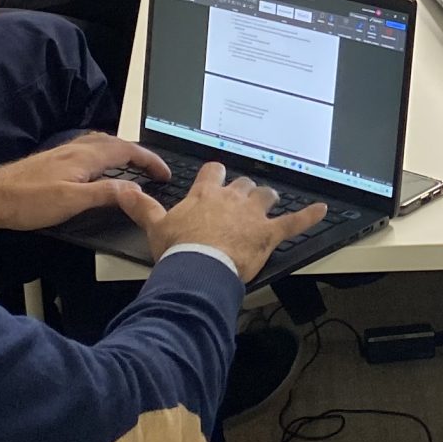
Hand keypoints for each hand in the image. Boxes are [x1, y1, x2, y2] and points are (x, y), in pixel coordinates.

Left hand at [0, 135, 169, 232]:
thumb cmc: (27, 201)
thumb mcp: (72, 202)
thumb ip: (105, 193)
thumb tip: (135, 189)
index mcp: (85, 157)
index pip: (128, 150)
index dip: (150, 160)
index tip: (165, 173)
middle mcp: (77, 148)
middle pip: (117, 143)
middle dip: (140, 154)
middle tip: (155, 170)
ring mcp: (65, 152)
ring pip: (103, 144)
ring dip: (124, 151)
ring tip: (135, 166)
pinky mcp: (56, 160)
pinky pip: (90, 149)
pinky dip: (107, 155)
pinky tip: (101, 166)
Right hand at [106, 158, 327, 273]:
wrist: (199, 269)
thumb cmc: (179, 250)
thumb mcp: (154, 226)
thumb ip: (140, 206)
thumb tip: (121, 190)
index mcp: (205, 194)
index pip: (213, 172)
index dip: (215, 175)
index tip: (215, 179)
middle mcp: (232, 198)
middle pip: (243, 184)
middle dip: (243, 191)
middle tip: (239, 202)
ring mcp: (253, 214)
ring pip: (265, 196)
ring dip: (266, 200)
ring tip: (267, 205)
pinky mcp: (269, 233)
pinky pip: (294, 221)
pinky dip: (309, 215)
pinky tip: (321, 210)